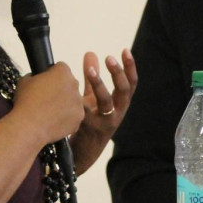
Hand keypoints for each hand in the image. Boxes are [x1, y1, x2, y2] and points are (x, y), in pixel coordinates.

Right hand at [12, 62, 85, 146]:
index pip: (61, 68)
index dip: (52, 74)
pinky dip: (67, 118)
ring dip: (65, 104)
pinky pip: (74, 115)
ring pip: (73, 100)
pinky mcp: (79, 118)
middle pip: (70, 84)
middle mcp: (74, 85)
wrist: (29, 126)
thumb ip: (34, 75)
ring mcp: (79, 102)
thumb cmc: (25, 103)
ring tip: (50, 112)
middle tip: (47, 99)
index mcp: (62, 72)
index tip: (46, 82)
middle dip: (61, 89)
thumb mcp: (24, 81)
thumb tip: (36, 78)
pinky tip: (54, 121)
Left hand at [69, 48, 136, 174]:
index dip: (130, 67)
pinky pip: (86, 112)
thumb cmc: (90, 122)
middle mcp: (117, 113)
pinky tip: (72, 90)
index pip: (131, 83)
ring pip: (106, 102)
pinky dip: (79, 100)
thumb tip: (91, 53)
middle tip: (109, 58)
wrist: (82, 152)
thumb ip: (93, 77)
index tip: (125, 50)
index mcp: (120, 104)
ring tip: (89, 70)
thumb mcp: (94, 98)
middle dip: (118, 74)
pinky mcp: (90, 129)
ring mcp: (105, 122)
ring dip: (99, 84)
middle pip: (124, 91)